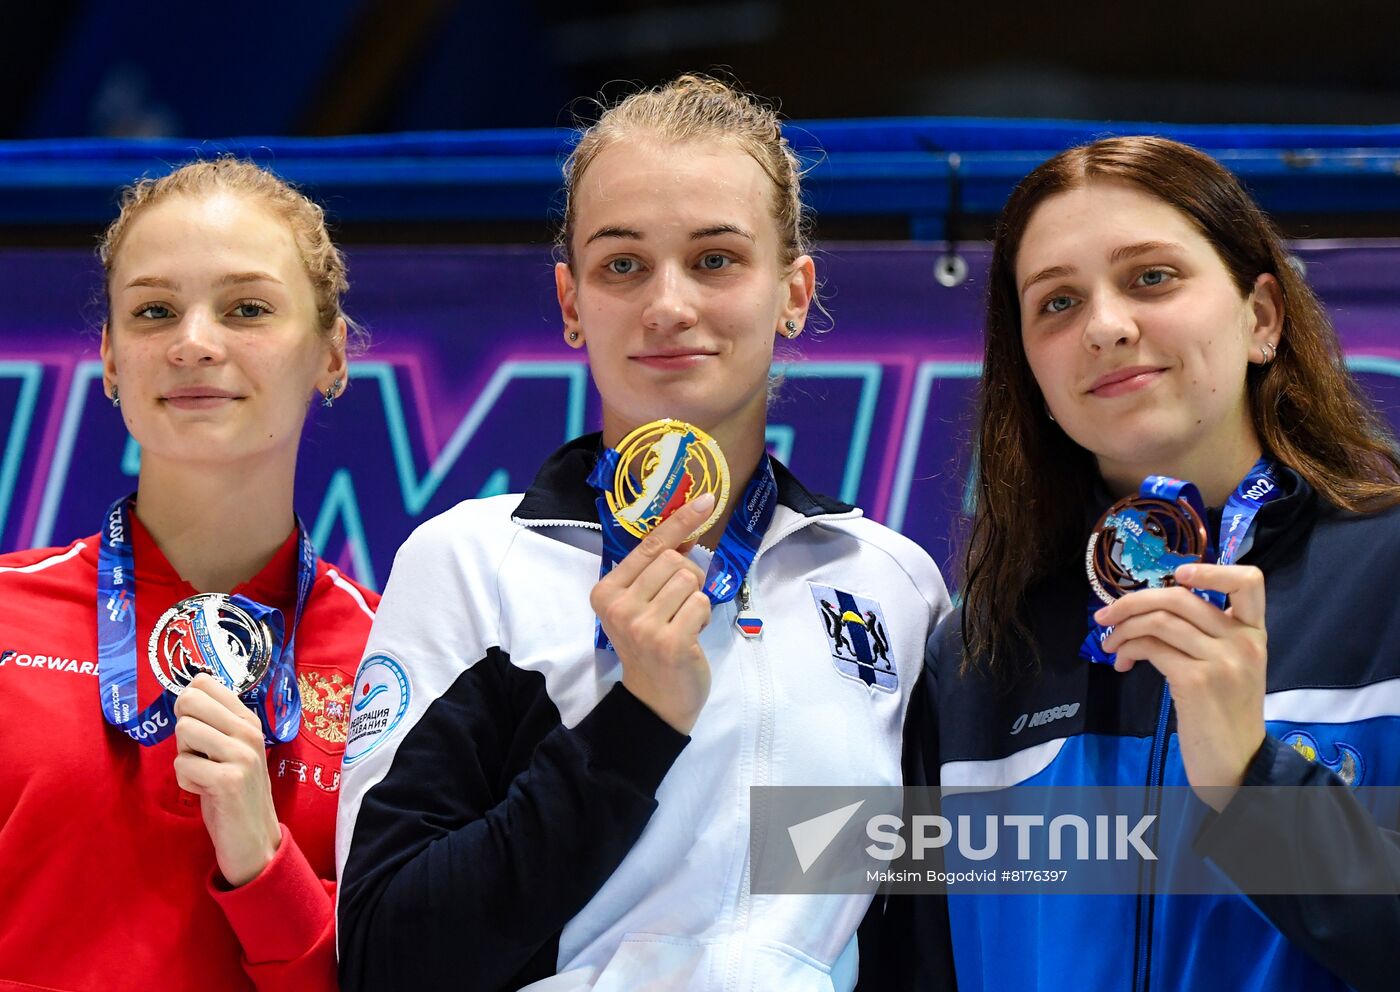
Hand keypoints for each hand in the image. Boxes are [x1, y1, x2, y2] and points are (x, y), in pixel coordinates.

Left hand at [173, 673, 280, 886]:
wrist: (254, 838)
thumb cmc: (235, 792)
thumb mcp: (232, 750)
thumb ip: (215, 724)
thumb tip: (184, 696)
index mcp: (249, 720)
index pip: (204, 683)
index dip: (189, 704)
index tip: (200, 729)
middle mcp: (249, 732)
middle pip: (189, 701)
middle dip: (184, 729)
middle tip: (201, 755)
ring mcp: (241, 755)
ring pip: (184, 730)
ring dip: (185, 757)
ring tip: (205, 774)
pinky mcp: (228, 780)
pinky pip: (182, 765)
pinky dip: (186, 782)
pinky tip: (206, 791)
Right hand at [591, 493, 715, 733]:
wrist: (655, 699)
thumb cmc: (651, 645)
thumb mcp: (642, 604)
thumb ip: (656, 568)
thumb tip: (688, 524)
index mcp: (606, 591)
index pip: (649, 545)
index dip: (680, 521)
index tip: (706, 499)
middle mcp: (618, 606)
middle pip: (674, 560)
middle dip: (688, 577)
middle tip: (678, 606)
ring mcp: (642, 625)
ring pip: (690, 580)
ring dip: (695, 600)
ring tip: (681, 623)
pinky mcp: (669, 641)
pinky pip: (701, 603)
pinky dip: (702, 617)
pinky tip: (688, 636)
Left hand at [1094, 563, 1267, 810]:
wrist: (1238, 767)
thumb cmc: (1225, 717)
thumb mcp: (1230, 668)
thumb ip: (1207, 637)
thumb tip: (1150, 611)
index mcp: (1255, 633)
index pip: (1249, 581)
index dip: (1211, 569)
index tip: (1177, 576)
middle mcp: (1243, 641)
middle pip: (1180, 597)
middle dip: (1132, 601)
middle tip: (1105, 616)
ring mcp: (1222, 660)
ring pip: (1159, 619)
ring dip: (1122, 629)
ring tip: (1111, 646)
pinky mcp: (1196, 681)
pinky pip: (1151, 646)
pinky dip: (1128, 648)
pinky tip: (1123, 663)